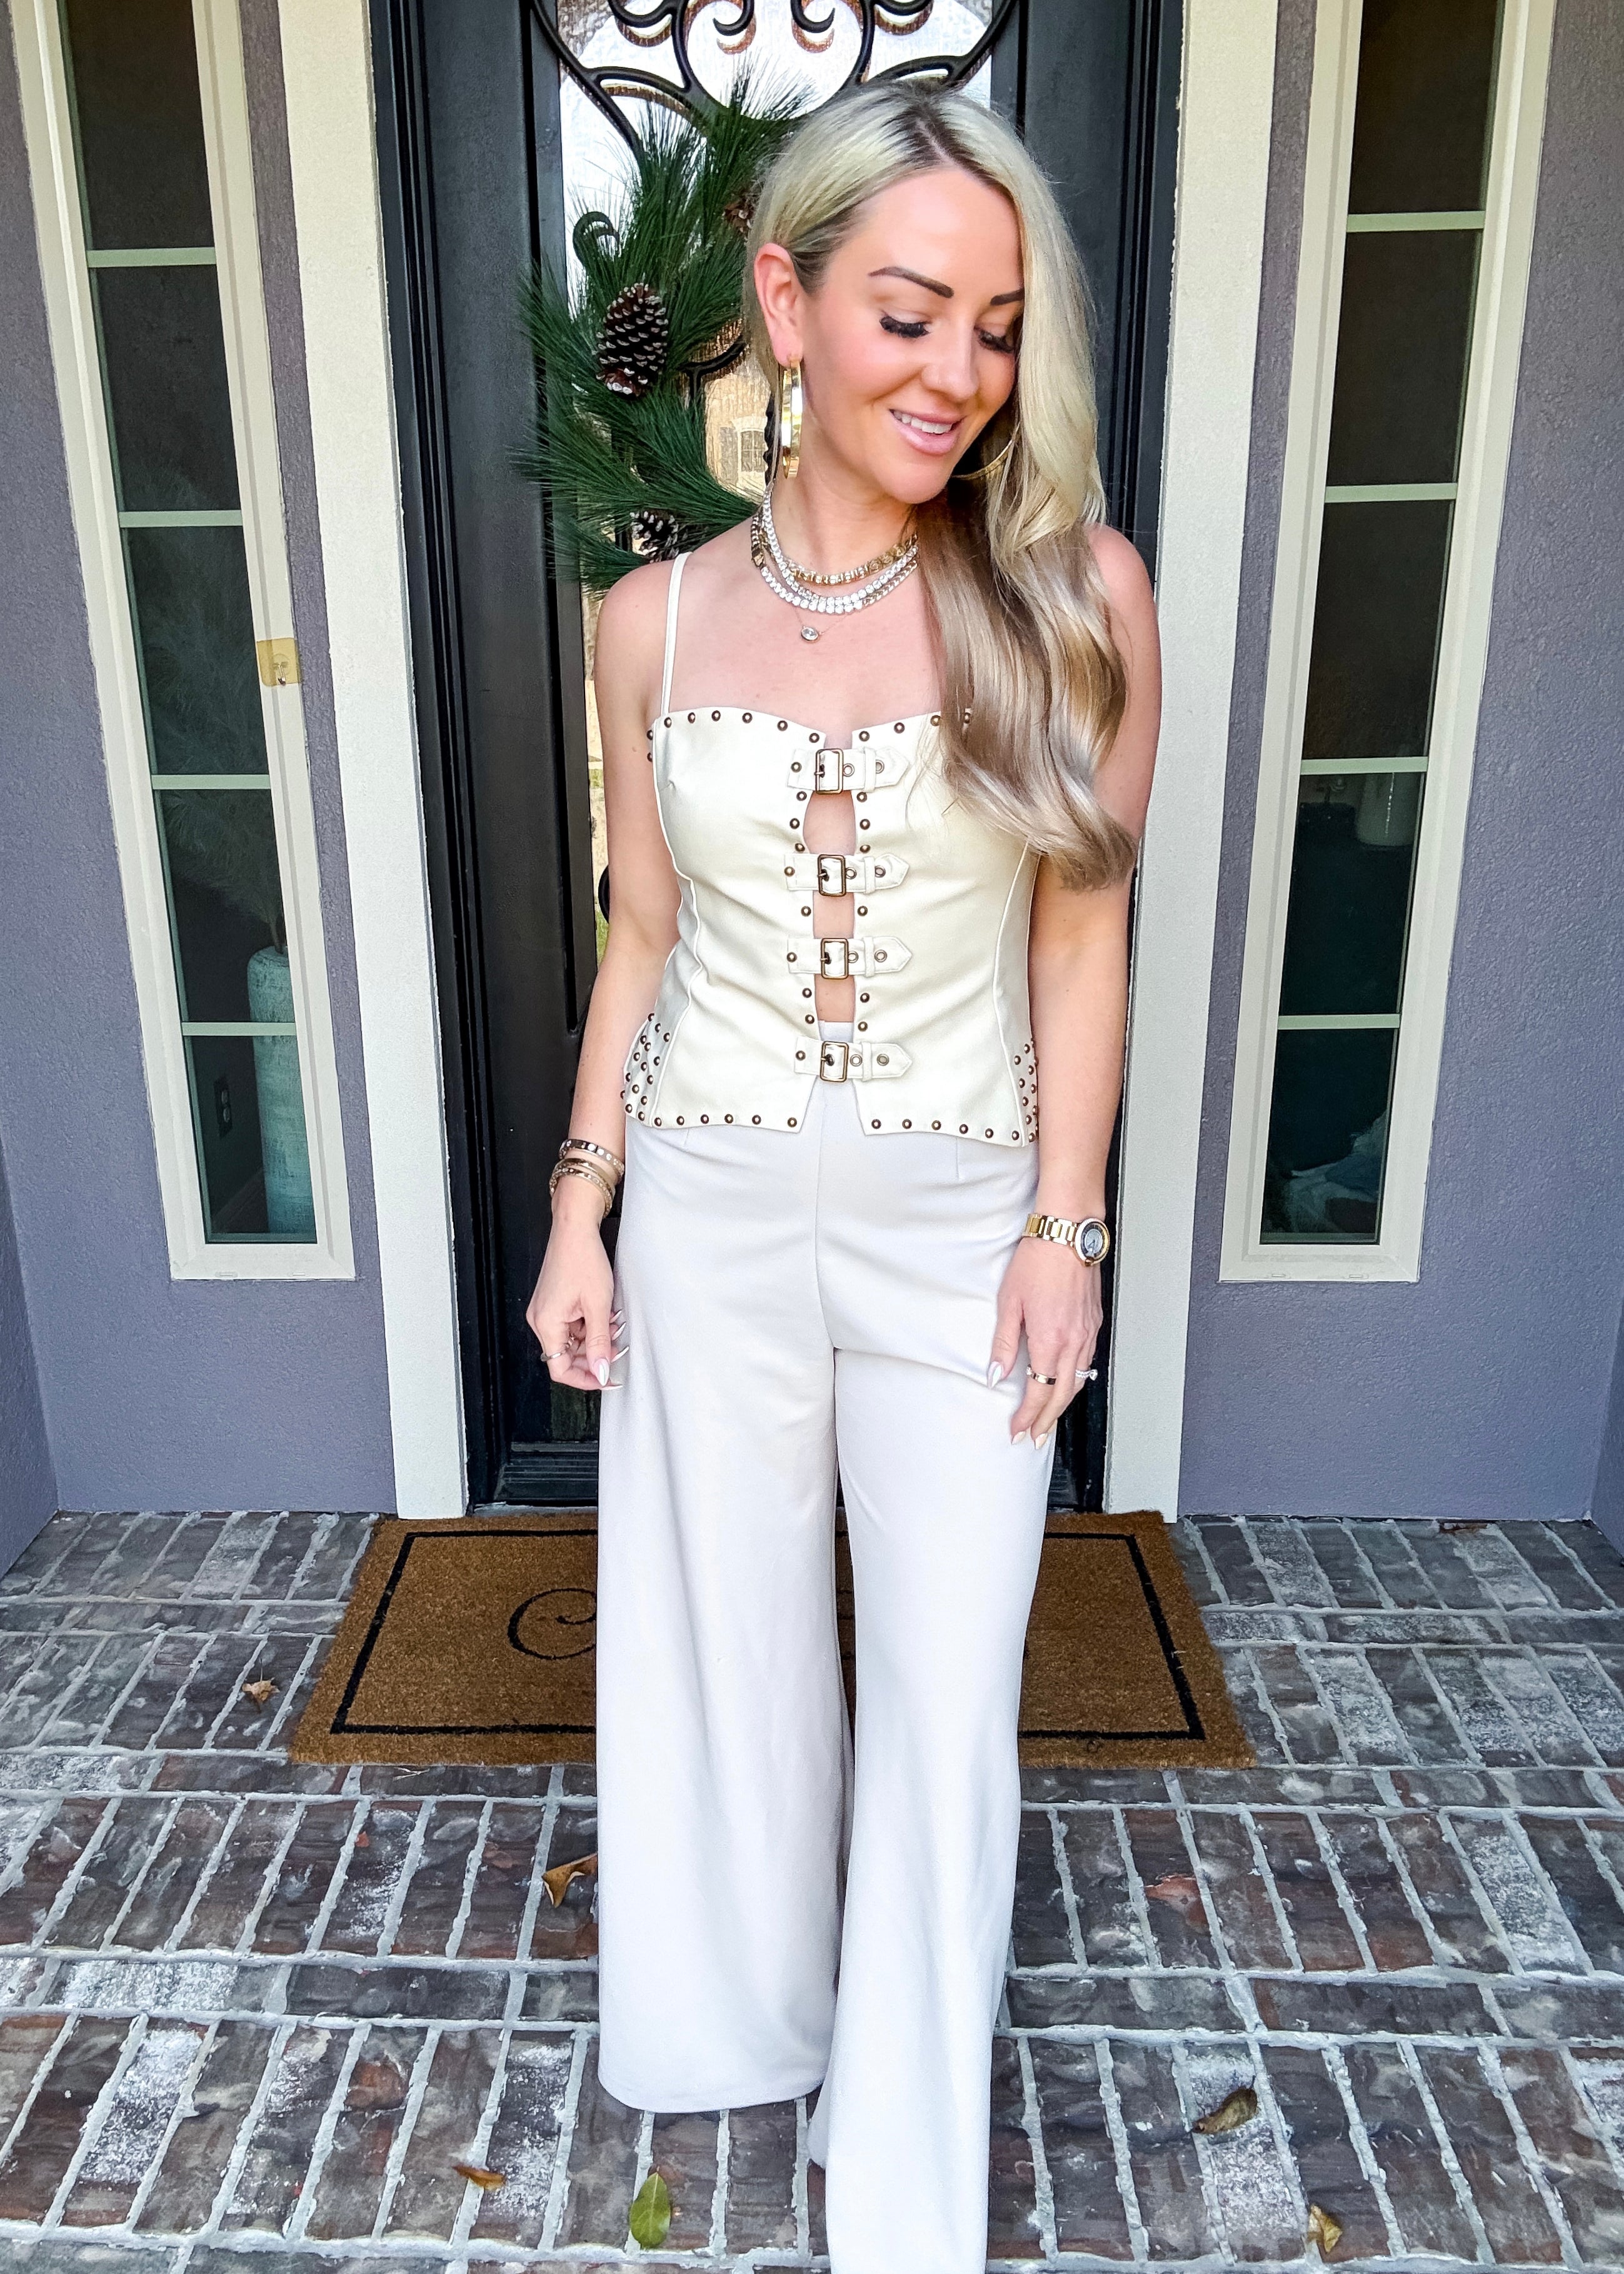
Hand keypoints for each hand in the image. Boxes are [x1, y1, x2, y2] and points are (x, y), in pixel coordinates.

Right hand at [525, 1185, 623, 1390]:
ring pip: (572, 1340)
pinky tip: (604, 1314)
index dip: (584, 1378)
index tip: (605, 1378)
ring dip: (595, 1337)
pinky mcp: (553, 1303)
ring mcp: (546, 1311)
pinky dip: (590, 1324)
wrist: (575, 1229)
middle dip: (594, 1354)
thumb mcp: (598, 1306)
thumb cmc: (582, 1259)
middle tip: (616, 1348)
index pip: (560, 1369)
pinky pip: (572, 1325)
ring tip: (613, 1323)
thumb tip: (600, 1371)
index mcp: (546, 1323)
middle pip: (566, 1355)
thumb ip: (599, 1343)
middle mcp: (540, 1320)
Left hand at [989, 1234, 1102, 1446]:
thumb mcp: (1009, 1303)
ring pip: (1079, 1381)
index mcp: (1050, 1340)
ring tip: (1049, 1420)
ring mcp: (1088, 1333)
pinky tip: (1068, 1385)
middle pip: (1063, 1396)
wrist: (1068, 1234)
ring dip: (1063, 1405)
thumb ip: (1004, 1344)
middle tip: (1035, 1439)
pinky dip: (1076, 1381)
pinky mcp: (1094, 1323)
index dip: (1028, 1417)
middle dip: (1047, 1421)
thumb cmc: (1037, 1261)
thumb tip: (996, 1375)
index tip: (1017, 1430)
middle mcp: (1074, 1341)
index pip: (1039, 1393)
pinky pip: (1088, 1361)